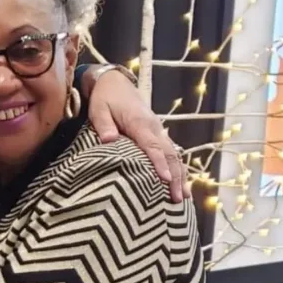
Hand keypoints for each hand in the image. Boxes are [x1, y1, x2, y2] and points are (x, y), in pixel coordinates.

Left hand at [85, 69, 189, 201]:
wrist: (115, 83)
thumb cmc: (105, 98)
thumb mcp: (98, 109)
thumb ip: (104, 125)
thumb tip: (109, 140)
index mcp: (140, 123)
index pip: (152, 146)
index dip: (159, 163)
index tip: (165, 180)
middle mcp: (154, 127)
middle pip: (169, 154)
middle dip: (175, 177)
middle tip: (177, 198)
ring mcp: (158, 130)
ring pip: (174, 154)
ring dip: (180, 175)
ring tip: (183, 198)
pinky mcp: (158, 133)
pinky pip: (171, 152)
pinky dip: (177, 168)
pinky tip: (180, 184)